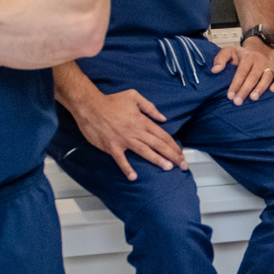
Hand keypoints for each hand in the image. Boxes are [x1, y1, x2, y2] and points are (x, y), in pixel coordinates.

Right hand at [72, 85, 186, 179]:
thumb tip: (163, 118)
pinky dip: (127, 168)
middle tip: (183, 165)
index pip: (162, 135)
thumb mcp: (134, 97)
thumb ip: (150, 107)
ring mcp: (124, 140)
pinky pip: (121, 159)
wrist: (90, 105)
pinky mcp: (112, 147)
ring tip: (168, 168)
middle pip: (158, 145)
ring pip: (144, 152)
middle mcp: (135, 132)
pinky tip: (133, 177)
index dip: (173, 145)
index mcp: (142, 121)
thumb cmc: (111, 100)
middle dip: (172, 156)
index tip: (181, 154)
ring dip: (157, 160)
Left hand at [211, 39, 273, 104]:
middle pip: (253, 76)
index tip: (230, 95)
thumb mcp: (229, 52)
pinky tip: (273, 91)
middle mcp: (259, 61)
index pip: (241, 71)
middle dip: (245, 90)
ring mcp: (269, 66)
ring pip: (266, 77)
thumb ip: (220, 59)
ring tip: (253, 98)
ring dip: (260, 88)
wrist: (256, 51)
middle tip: (238, 101)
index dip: (236, 84)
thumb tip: (215, 70)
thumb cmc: (241, 56)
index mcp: (247, 57)